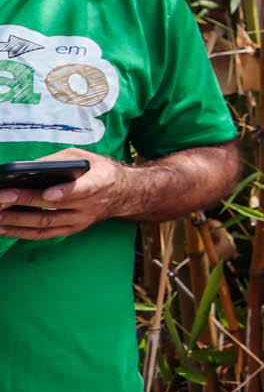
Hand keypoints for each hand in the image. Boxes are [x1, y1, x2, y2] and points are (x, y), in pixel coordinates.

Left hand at [0, 148, 124, 240]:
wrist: (124, 194)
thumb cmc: (99, 171)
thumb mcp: (86, 157)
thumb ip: (59, 161)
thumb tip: (27, 169)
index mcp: (98, 183)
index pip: (82, 190)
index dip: (64, 193)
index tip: (47, 193)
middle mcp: (89, 206)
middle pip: (53, 208)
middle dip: (23, 202)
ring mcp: (80, 221)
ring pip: (45, 224)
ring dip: (16, 221)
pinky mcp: (72, 230)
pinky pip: (44, 234)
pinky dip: (21, 233)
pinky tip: (2, 228)